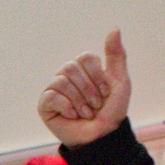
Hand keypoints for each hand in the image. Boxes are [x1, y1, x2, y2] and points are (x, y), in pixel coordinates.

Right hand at [38, 28, 133, 147]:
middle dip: (89, 91)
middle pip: (72, 68)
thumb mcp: (120, 81)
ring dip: (79, 101)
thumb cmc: (111, 111)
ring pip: (62, 81)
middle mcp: (66, 76)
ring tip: (85, 113)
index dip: (98, 76)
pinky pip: (52, 96)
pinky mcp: (44, 105)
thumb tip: (115, 28)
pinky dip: (67, 107)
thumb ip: (116, 55)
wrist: (103, 137)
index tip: (105, 93)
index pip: (85, 57)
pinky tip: (72, 116)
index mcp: (83, 68)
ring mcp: (54, 90)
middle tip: (95, 106)